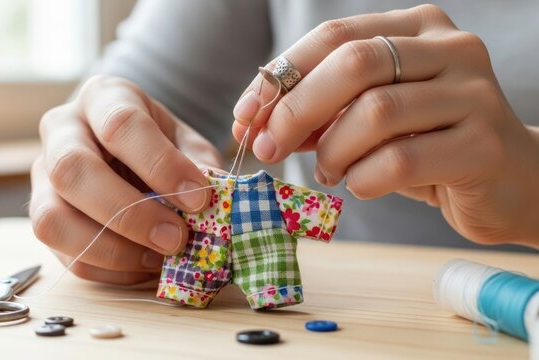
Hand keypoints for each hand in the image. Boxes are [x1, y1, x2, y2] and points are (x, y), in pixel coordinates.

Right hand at [30, 75, 221, 283]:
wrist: (125, 152)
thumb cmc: (159, 144)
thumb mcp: (186, 143)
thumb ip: (199, 165)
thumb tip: (213, 199)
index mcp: (102, 98)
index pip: (120, 124)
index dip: (160, 164)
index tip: (199, 197)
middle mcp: (61, 132)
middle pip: (72, 170)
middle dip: (128, 212)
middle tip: (176, 238)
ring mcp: (43, 177)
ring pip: (52, 219)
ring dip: (112, 249)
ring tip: (160, 257)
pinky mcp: (43, 219)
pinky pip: (66, 255)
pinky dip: (111, 269)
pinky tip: (145, 263)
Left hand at [232, 5, 538, 246]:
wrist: (507, 181)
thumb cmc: (427, 144)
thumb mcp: (368, 119)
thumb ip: (320, 112)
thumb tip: (255, 121)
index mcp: (416, 29)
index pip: (334, 36)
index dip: (280, 76)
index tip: (245, 116)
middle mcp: (450, 49)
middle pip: (353, 64)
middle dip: (295, 110)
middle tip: (269, 148)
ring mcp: (473, 93)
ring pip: (376, 112)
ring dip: (333, 151)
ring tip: (328, 172)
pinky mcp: (483, 145)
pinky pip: (401, 161)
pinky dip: (363, 179)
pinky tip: (359, 185)